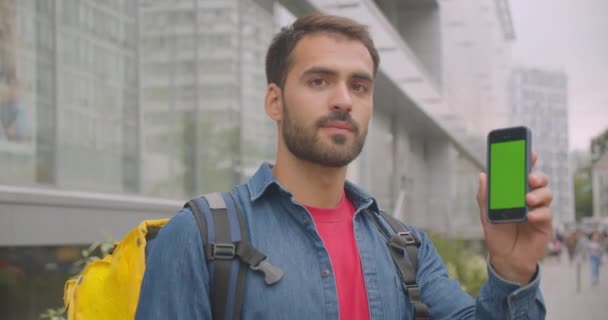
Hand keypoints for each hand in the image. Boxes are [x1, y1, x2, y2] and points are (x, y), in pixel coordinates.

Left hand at [476, 151, 552, 284]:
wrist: (505, 259)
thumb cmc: (497, 234)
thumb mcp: (487, 214)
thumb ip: (485, 196)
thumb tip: (483, 175)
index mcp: (515, 193)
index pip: (523, 174)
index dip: (528, 162)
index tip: (530, 153)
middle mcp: (529, 199)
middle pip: (540, 181)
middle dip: (537, 176)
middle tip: (530, 178)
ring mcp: (539, 210)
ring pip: (547, 194)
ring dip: (539, 194)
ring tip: (528, 200)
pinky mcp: (545, 224)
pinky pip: (547, 214)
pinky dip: (540, 213)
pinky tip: (531, 217)